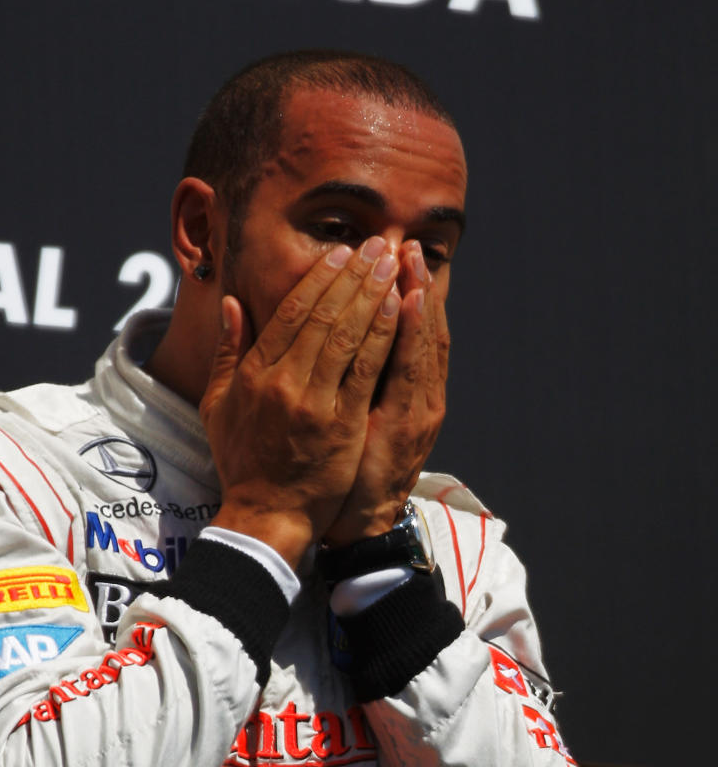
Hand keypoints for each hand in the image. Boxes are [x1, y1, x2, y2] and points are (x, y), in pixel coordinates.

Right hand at [201, 238, 400, 566]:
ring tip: (392, 264)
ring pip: (349, 335)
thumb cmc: (242, 460)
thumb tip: (232, 303)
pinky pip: (367, 369)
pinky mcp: (343, 424)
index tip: (340, 252)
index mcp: (255, 374)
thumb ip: (229, 351)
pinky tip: (398, 308)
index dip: (319, 278)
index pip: (292, 312)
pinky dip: (383, 335)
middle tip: (377, 245)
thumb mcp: (218, 404)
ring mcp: (315, 403)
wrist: (265, 514)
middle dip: (354, 276)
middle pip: (325, 316)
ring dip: (373, 295)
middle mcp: (284, 382)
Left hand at [322, 240, 448, 545]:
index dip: (405, 291)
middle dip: (415, 285)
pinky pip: (410, 372)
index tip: (399, 253)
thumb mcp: (355, 416)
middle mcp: (418, 394)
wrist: (357, 522)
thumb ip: (352, 374)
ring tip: (415, 260)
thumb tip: (343, 337)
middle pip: (420, 330)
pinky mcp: (407, 424)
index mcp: (403, 390)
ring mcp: (416, 408)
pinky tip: (411, 303)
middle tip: (411, 244)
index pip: (406, 330)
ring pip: (424, 343)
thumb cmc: (349, 468)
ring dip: (420, 298)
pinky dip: (413, 335)